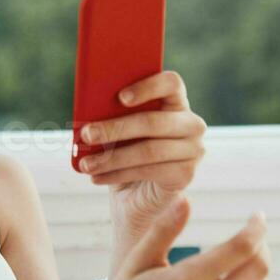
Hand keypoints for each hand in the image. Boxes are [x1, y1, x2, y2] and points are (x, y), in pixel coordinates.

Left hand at [77, 70, 205, 237]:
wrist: (139, 196)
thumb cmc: (126, 154)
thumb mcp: (119, 132)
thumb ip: (113, 117)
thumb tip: (89, 117)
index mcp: (176, 103)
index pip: (171, 83)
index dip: (147, 87)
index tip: (120, 97)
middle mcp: (191, 124)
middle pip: (153, 121)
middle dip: (115, 128)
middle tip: (87, 134)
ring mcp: (193, 150)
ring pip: (148, 150)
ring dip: (112, 157)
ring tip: (86, 164)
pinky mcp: (186, 174)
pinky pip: (149, 171)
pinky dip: (118, 175)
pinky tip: (97, 177)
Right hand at [89, 194, 270, 279]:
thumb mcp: (139, 261)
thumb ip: (164, 228)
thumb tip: (186, 198)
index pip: (241, 247)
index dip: (257, 227)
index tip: (258, 216)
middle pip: (259, 270)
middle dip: (262, 247)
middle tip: (253, 238)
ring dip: (260, 275)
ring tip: (245, 264)